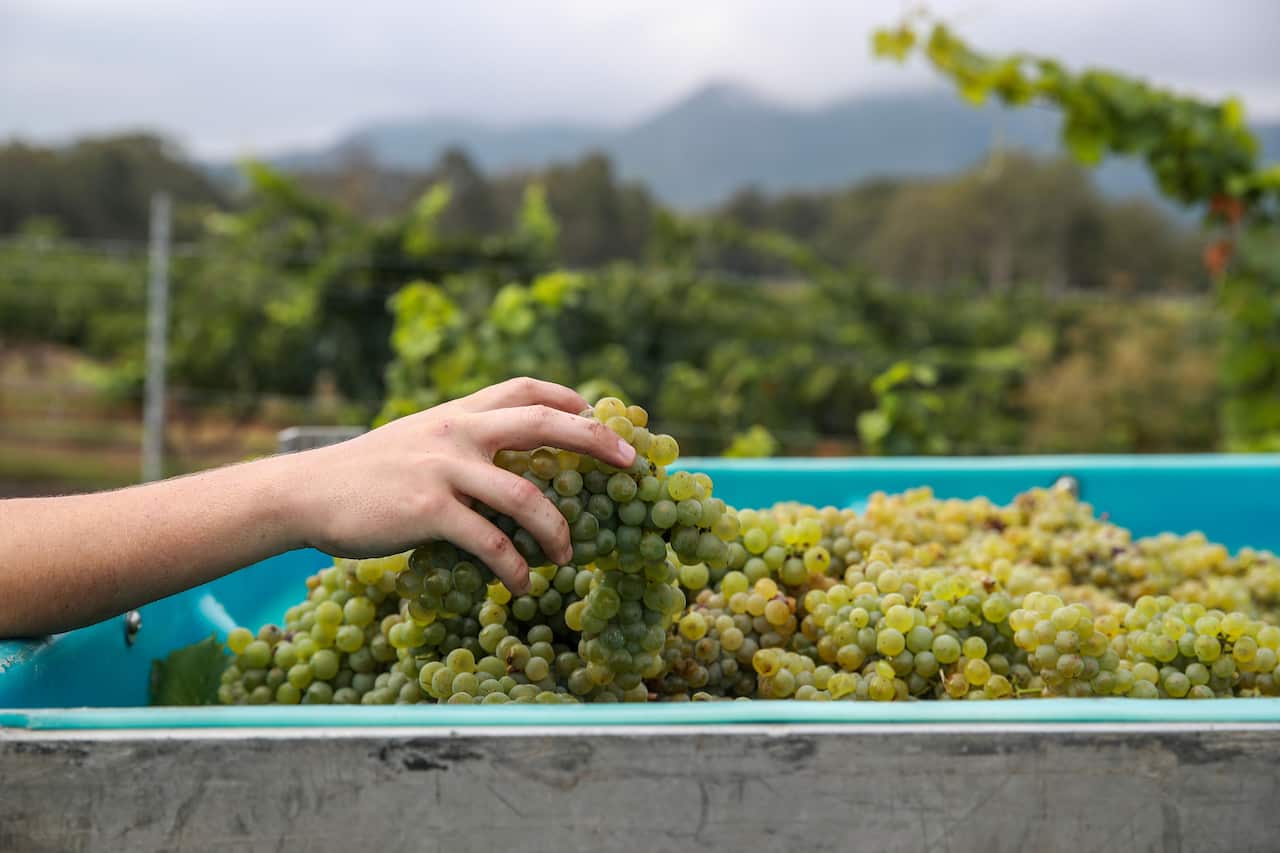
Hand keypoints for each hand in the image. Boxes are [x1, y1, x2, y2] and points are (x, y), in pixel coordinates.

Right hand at [285, 378, 635, 593]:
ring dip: (558, 530)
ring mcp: (444, 470)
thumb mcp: (418, 439)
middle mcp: (458, 432)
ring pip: (525, 496)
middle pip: (544, 424)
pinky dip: (514, 566)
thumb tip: (509, 464)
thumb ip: (462, 442)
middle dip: (596, 442)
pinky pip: (489, 542)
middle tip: (630, 465)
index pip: (526, 389)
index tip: (600, 415)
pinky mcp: (428, 511)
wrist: (307, 492)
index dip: (569, 400)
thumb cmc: (367, 474)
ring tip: (569, 555)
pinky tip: (522, 583)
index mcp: (458, 412)